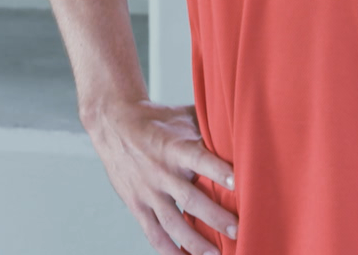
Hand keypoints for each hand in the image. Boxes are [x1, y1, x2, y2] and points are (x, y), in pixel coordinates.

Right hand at [83, 99, 236, 254]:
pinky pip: (152, 232)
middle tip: (237, 230)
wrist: (112, 123)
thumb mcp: (183, 116)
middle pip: (189, 198)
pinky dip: (168, 250)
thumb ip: (211, 124)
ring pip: (171, 221)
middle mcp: (161, 171)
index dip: (218, 171)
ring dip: (194, 241)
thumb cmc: (157, 120)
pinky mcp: (136, 204)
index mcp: (174, 147)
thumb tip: (245, 125)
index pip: (199, 159)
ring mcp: (147, 190)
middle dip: (214, 216)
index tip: (237, 183)